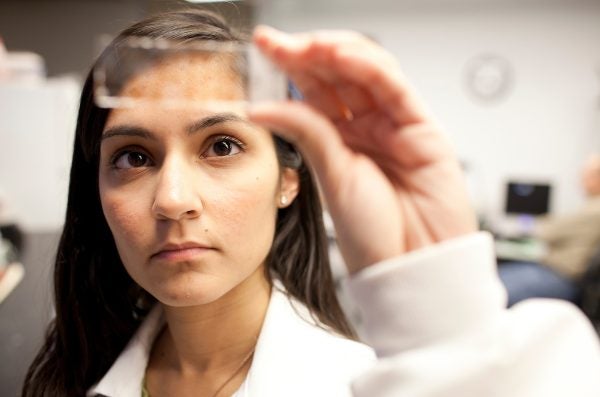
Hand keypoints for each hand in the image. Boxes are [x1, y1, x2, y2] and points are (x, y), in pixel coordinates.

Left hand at [248, 26, 476, 273]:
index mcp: (338, 139)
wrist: (410, 265)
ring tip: (305, 46)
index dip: (290, 62)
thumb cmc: (372, 233)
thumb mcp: (330, 176)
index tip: (263, 44)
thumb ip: (305, 132)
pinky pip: (395, 88)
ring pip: (367, 71)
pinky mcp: (423, 128)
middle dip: (308, 51)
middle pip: (338, 73)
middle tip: (278, 40)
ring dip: (336, 52)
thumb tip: (260, 107)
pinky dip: (369, 67)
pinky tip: (341, 56)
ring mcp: (395, 124)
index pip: (313, 88)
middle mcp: (366, 127)